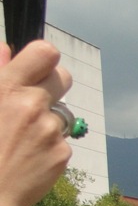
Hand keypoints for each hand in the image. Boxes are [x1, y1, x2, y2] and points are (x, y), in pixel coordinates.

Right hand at [0, 41, 73, 205]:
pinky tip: (27, 156)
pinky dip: (48, 145)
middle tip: (34, 99)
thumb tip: (5, 49)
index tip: (36, 68)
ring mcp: (49, 131)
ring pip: (61, 112)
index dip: (43, 58)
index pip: (45, 53)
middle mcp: (31, 105)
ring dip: (47, 119)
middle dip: (51, 84)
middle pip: (63, 77)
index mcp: (6, 88)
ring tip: (21, 136)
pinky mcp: (61, 154)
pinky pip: (61, 140)